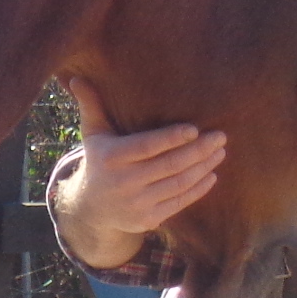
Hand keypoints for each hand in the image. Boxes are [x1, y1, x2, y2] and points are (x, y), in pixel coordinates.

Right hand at [52, 77, 224, 269]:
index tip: (195, 129)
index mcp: (112, 158)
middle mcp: (124, 182)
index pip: (147, 147)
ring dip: (203, 167)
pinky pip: (179, 202)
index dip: (172, 138)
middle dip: (198, 151)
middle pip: (169, 165)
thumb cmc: (99, 161)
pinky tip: (211, 174)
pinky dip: (198, 189)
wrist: (91, 209)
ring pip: (178, 184)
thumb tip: (76, 78)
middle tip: (220, 136)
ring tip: (220, 152)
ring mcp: (137, 203)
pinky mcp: (148, 219)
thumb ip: (90, 106)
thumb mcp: (93, 135)